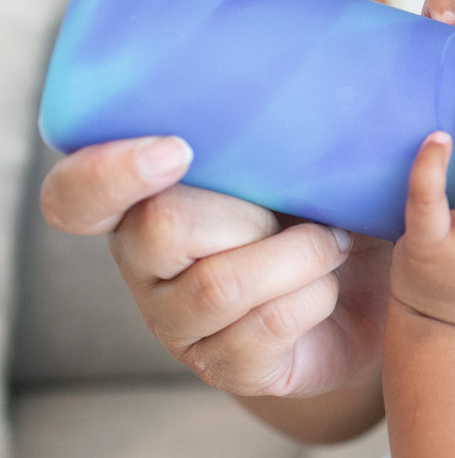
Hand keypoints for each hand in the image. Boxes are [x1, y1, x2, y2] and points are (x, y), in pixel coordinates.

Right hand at [40, 135, 390, 417]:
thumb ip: (271, 138)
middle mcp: (146, 267)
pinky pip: (266, 326)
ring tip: (330, 246)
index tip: (177, 151)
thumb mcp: (299, 165)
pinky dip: (314, 296)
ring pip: (219, 284)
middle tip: (301, 213)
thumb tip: (296, 90)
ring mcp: (180, 325)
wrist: (375, 291)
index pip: (76, 196)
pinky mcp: (227, 368)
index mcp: (146, 203)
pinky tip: (327, 286)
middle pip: (163, 226)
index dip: (108, 173)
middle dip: (254, 214)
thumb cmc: (327, 211)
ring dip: (299, 255)